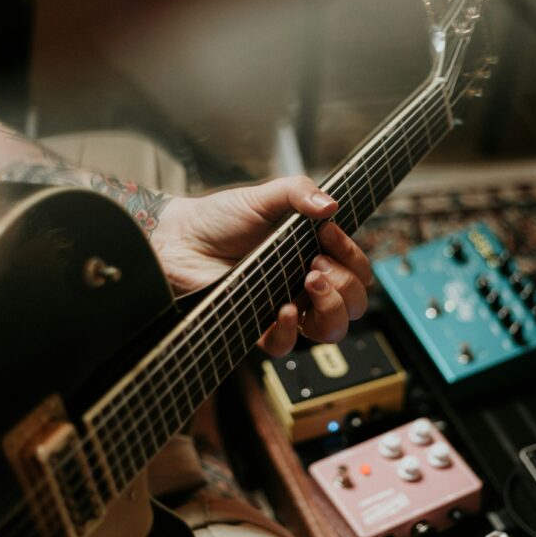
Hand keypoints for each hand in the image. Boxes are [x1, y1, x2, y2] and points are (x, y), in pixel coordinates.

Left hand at [154, 176, 372, 355]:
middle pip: (355, 304)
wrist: (178, 238)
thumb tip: (329, 205)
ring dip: (332, 307)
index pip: (357, 269)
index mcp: (314, 255)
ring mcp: (284, 306)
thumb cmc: (219, 218)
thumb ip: (298, 191)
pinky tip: (283, 308)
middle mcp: (304, 284)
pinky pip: (285, 346)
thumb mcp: (263, 196)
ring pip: (331, 330)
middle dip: (347, 284)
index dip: (352, 254)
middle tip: (316, 263)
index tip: (328, 234)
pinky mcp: (257, 325)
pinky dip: (290, 330)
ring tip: (309, 281)